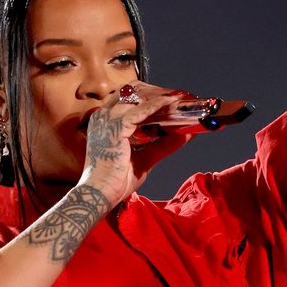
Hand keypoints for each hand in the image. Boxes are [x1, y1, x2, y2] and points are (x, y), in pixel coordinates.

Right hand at [80, 81, 198, 205]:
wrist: (101, 194)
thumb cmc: (116, 180)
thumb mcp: (145, 158)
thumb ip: (162, 145)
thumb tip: (185, 134)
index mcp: (106, 121)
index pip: (128, 98)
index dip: (149, 96)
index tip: (169, 100)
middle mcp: (104, 116)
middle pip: (133, 91)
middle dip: (156, 92)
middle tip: (177, 99)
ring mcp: (108, 119)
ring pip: (138, 96)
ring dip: (159, 97)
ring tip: (178, 99)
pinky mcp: (116, 127)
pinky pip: (141, 110)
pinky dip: (158, 105)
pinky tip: (171, 104)